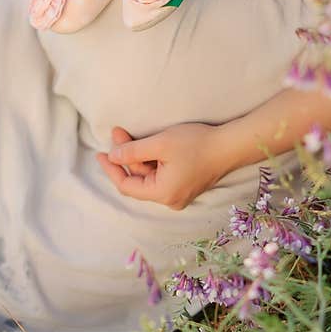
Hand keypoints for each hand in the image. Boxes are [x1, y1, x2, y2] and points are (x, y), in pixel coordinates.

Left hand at [96, 124, 229, 210]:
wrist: (230, 145)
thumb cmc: (197, 143)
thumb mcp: (159, 144)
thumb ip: (132, 151)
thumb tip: (112, 157)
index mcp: (162, 193)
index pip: (126, 186)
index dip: (111, 169)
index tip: (100, 153)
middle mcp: (170, 199)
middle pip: (138, 179)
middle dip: (125, 156)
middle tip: (118, 132)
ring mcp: (179, 194)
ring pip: (149, 175)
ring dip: (138, 155)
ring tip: (128, 133)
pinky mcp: (185, 185)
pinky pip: (161, 175)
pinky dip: (151, 160)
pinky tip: (146, 144)